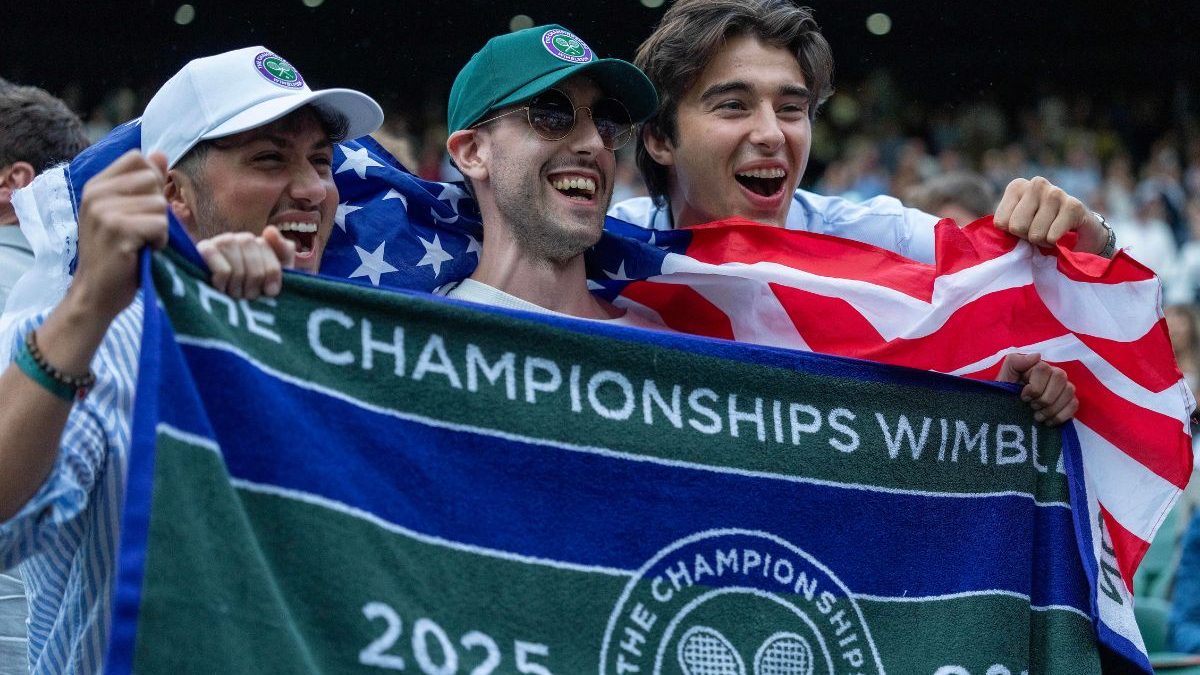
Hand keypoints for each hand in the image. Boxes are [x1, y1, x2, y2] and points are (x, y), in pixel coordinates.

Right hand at [72, 150, 168, 323]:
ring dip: (161, 228)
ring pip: (160, 203)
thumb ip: (144, 184)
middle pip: (153, 179)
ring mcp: (104, 211)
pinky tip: (145, 251)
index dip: (152, 179)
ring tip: (142, 243)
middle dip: (159, 207)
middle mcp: (96, 194)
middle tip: (143, 230)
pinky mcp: (117, 230)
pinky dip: (160, 241)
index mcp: (96, 185)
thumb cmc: (116, 255)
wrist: (95, 294)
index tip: (144, 206)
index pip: (138, 158)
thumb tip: (160, 153)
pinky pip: (160, 224)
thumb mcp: (127, 214)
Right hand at [196, 226, 295, 299]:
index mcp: (256, 243)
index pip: (266, 247)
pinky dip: (223, 281)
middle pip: (251, 252)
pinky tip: (221, 289)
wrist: (229, 312)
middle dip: (254, 279)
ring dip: (238, 285)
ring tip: (235, 295)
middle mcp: (236, 239)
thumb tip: (269, 230)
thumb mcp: (277, 276)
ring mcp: (217, 243)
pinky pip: (219, 264)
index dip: (271, 271)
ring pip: (236, 261)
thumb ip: (284, 251)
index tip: (270, 291)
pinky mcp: (201, 252)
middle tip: (249, 296)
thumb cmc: (255, 294)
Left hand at [993, 176, 1107, 253]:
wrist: (1080, 233)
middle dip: (1027, 237)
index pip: (1001, 222)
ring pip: (1035, 234)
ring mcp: (1056, 192)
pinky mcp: (1074, 206)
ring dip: (1043, 241)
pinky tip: (1064, 233)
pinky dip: (1056, 242)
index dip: (1012, 233)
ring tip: (1052, 232)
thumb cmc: (1042, 229)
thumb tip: (1006, 230)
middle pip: (1016, 227)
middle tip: (1040, 231)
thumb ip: (1005, 227)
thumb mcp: (1016, 226)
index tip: (1025, 227)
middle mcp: (1036, 184)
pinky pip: (1052, 236)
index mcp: (1017, 187)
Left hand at [996, 352, 1078, 425]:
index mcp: (1038, 367)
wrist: (1008, 412)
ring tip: (1038, 416)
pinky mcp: (1069, 402)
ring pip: (1069, 392)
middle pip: (1060, 378)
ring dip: (1052, 409)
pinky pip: (1074, 405)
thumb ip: (1016, 362)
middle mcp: (1054, 374)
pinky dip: (1061, 416)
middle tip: (1032, 406)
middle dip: (1045, 398)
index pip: (1044, 369)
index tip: (1024, 397)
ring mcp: (1064, 388)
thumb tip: (1037, 356)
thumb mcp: (1005, 376)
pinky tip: (1048, 421)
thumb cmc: (1006, 393)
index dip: (1034, 386)